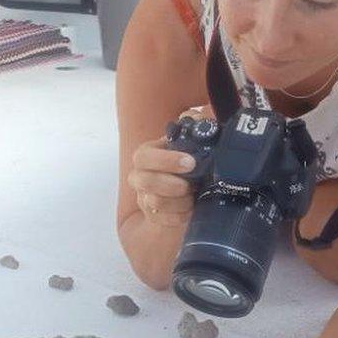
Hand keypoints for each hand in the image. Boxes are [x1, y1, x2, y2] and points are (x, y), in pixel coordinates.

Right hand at [127, 109, 206, 226]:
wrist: (190, 189)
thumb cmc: (190, 162)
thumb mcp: (193, 142)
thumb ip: (194, 127)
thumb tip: (197, 117)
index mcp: (147, 155)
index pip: (144, 156)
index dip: (165, 160)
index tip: (190, 163)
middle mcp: (141, 176)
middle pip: (144, 181)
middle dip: (169, 184)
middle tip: (191, 185)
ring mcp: (144, 197)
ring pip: (154, 202)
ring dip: (178, 201)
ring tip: (194, 197)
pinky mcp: (153, 215)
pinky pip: (162, 219)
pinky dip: (179, 216)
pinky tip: (191, 210)